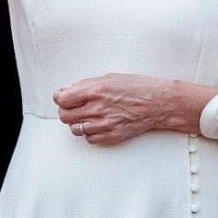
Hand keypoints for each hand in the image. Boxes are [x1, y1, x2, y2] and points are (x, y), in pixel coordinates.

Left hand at [52, 72, 175, 145]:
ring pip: (75, 129)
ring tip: (87, 115)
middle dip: (66, 110)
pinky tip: (97, 124)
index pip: (63, 99)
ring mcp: (103, 125)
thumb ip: (86, 85)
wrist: (157, 103)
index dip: (59, 97)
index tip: (62, 96)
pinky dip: (90, 132)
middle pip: (65, 116)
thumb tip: (67, 89)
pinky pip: (89, 139)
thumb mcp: (109, 77)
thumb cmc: (137, 87)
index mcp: (95, 90)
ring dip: (77, 122)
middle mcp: (97, 108)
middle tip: (72, 106)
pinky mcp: (110, 136)